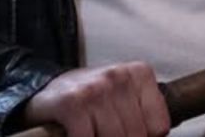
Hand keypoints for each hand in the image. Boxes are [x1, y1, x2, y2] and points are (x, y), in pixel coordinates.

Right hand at [22, 62, 170, 136]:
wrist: (45, 92)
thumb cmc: (89, 99)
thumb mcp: (123, 98)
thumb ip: (143, 115)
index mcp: (139, 73)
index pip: (159, 126)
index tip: (129, 134)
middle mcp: (118, 76)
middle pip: (136, 135)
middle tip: (104, 134)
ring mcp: (95, 89)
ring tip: (94, 133)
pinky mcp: (72, 103)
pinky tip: (76, 134)